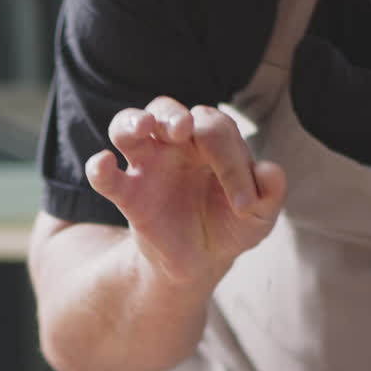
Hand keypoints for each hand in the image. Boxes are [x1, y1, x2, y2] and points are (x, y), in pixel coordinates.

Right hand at [86, 96, 286, 284]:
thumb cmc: (231, 225)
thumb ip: (269, 194)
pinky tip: (103, 164)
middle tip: (183, 129)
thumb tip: (271, 172)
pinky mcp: (127, 194)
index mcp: (211, 141)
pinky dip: (99, 167)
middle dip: (173, 115)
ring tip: (143, 127)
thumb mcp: (258, 216)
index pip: (215, 130)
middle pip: (166, 110)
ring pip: (127, 125)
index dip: (231, 162)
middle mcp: (176, 144)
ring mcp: (148, 165)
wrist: (201, 260)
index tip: (244, 203)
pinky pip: (105, 175)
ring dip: (132, 121)